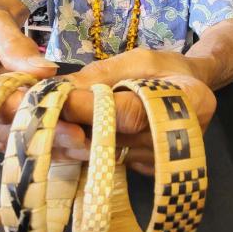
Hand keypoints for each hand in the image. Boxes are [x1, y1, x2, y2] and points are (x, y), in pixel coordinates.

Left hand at [59, 48, 216, 174]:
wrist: (190, 91)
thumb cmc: (165, 69)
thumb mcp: (138, 60)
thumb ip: (103, 74)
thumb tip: (62, 88)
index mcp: (189, 103)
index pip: (130, 112)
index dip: (92, 109)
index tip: (60, 100)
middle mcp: (180, 141)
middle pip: (115, 140)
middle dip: (73, 128)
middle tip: (41, 114)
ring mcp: (163, 162)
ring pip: (106, 155)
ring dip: (73, 140)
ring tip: (46, 122)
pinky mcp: (146, 171)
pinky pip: (109, 162)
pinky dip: (85, 148)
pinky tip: (65, 134)